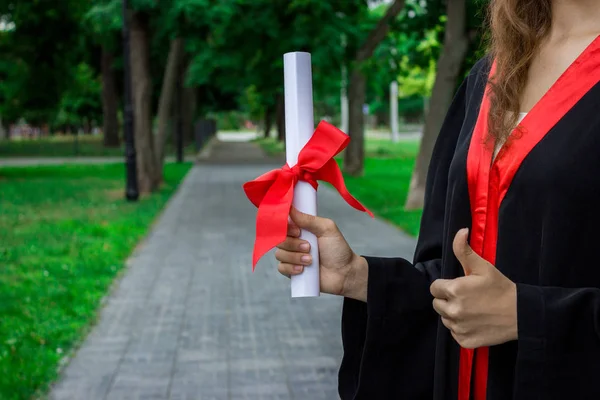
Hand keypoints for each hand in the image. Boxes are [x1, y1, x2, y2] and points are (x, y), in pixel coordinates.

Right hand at [275, 207, 364, 297]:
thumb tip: (291, 208)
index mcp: (301, 229)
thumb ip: (308, 219)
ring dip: (295, 257)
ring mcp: (292, 256)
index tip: (298, 231)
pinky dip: (291, 268)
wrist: (344, 273)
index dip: (287, 228)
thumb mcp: (326, 229)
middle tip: (309, 247)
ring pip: (279, 254)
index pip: (283, 224)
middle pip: (279, 240)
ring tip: (310, 260)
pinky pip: (281, 268)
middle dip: (294, 244)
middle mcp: (294, 241)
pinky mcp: (291, 271)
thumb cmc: (338, 249)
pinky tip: (303, 269)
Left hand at [430, 228, 517, 348]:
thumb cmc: (501, 288)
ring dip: (453, 314)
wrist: (521, 314)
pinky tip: (475, 321)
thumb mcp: (483, 267)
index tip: (459, 286)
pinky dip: (461, 328)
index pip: (434, 287)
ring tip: (472, 309)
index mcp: (454, 290)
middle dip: (447, 300)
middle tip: (466, 297)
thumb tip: (460, 231)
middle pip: (437, 304)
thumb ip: (464, 250)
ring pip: (445, 319)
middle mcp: (453, 311)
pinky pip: (454, 333)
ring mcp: (458, 327)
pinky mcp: (465, 341)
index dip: (445, 286)